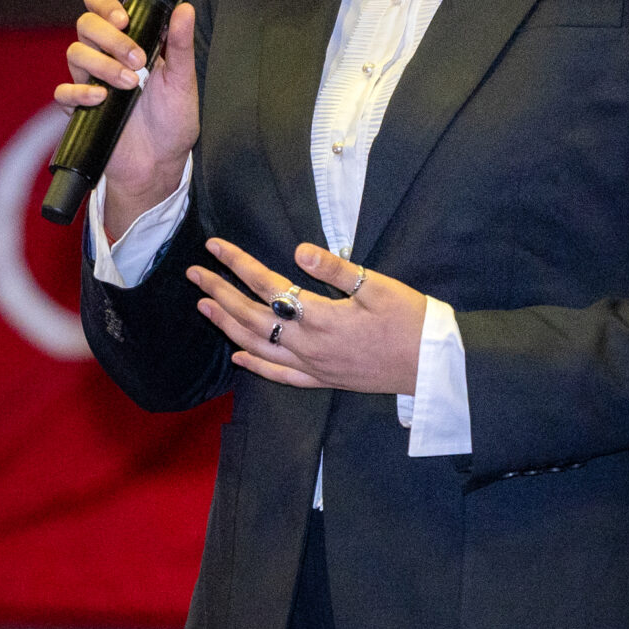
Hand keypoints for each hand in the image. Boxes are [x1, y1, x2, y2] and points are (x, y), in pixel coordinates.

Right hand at [54, 0, 198, 240]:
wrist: (160, 163)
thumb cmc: (173, 120)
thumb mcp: (183, 81)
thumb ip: (181, 45)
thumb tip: (185, 9)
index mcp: (129, 41)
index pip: (101, 6)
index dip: (104, 3)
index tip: (124, 20)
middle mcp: (105, 56)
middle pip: (85, 25)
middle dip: (111, 39)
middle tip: (137, 61)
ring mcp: (90, 81)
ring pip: (74, 53)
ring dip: (102, 64)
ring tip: (130, 84)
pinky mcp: (79, 108)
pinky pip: (63, 91)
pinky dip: (80, 92)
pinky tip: (101, 98)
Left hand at [189, 239, 426, 394]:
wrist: (434, 366)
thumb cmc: (411, 321)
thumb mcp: (379, 287)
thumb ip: (336, 269)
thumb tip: (299, 250)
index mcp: (321, 318)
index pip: (268, 285)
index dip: (238, 264)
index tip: (214, 247)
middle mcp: (309, 346)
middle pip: (253, 316)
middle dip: (220, 293)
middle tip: (194, 274)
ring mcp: (314, 367)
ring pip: (260, 346)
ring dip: (228, 326)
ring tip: (203, 307)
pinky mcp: (324, 381)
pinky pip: (282, 376)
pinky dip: (256, 367)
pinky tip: (238, 358)